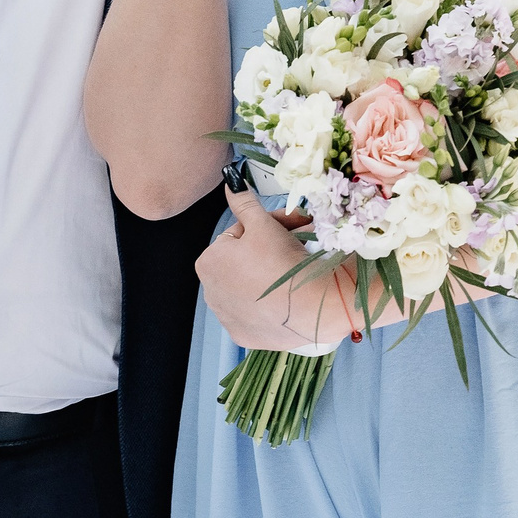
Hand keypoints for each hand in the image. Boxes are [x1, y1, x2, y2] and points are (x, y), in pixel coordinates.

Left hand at [197, 184, 366, 349]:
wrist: (309, 307)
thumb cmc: (281, 261)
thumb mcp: (262, 223)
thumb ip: (243, 202)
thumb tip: (229, 180)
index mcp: (208, 261)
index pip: (238, 235)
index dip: (265, 228)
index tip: (288, 226)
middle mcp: (209, 291)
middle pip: (243, 261)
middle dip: (267, 249)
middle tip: (299, 242)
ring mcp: (226, 317)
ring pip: (250, 286)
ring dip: (268, 274)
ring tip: (296, 269)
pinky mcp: (244, 336)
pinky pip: (256, 313)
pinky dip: (270, 303)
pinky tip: (288, 296)